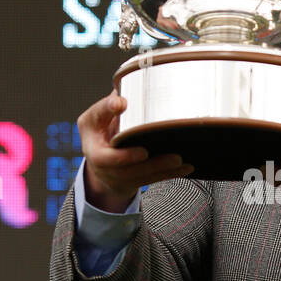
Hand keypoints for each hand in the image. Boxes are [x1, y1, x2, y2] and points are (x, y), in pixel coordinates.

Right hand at [76, 90, 192, 211]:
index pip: (105, 158)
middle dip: (153, 166)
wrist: (98, 157)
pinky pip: (153, 180)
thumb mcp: (95, 117)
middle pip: (129, 172)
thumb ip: (106, 108)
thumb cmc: (98, 131)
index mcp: (94, 151)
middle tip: (174, 158)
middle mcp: (105, 169)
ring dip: (165, 170)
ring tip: (182, 161)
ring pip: (143, 177)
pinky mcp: (134, 181)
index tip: (144, 152)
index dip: (125, 158)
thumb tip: (120, 99)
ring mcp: (120, 177)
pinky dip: (170, 174)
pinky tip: (186, 168)